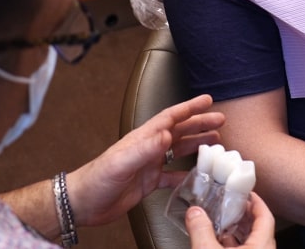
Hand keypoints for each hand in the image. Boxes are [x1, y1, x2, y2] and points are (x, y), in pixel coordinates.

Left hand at [66, 95, 223, 226]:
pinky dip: (187, 174)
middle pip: (179, 131)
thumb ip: (144, 149)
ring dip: (197, 144)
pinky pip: (172, 175)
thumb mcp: (121, 162)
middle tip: (221, 120)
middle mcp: (147, 148)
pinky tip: (199, 176)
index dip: (189, 108)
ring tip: (216, 141)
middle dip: (199, 123)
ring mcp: (148, 164)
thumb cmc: (97, 180)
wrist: (83, 203)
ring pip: (178, 150)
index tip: (207, 100)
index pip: (170, 118)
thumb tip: (168, 134)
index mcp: (142, 138)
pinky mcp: (148, 182)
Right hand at [185, 192, 275, 248]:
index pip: (266, 217)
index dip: (256, 202)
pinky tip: (219, 244)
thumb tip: (195, 213)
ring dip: (238, 231)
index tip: (247, 192)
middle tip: (232, 204)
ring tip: (223, 222)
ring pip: (252, 242)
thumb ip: (201, 230)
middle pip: (259, 228)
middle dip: (244, 214)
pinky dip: (234, 245)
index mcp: (262, 247)